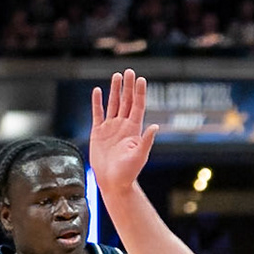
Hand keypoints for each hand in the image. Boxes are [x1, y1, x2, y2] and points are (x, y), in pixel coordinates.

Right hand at [89, 71, 157, 197]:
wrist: (113, 182)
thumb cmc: (128, 172)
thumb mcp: (139, 156)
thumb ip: (146, 140)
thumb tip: (155, 126)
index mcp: (134, 130)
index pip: (137, 106)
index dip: (139, 93)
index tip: (140, 79)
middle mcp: (123, 126)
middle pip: (126, 101)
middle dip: (128, 87)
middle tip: (129, 71)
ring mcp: (110, 128)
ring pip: (113, 104)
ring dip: (114, 90)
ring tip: (117, 76)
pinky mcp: (98, 132)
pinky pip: (97, 114)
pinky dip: (97, 102)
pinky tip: (98, 91)